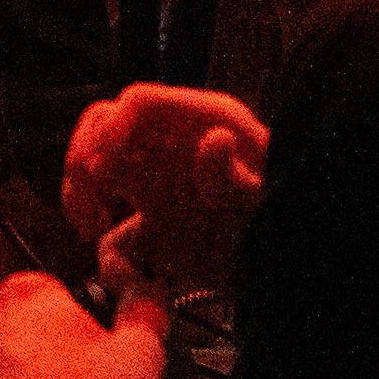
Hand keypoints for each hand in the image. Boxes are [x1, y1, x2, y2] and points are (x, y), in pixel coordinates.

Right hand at [63, 83, 272, 302]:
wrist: (297, 269)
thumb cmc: (288, 218)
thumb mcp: (264, 198)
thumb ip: (233, 175)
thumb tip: (214, 141)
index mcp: (203, 123)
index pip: (140, 103)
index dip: (111, 127)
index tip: (97, 166)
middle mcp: (173, 147)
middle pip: (104, 127)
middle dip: (84, 158)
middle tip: (86, 196)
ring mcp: (162, 184)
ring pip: (96, 171)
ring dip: (81, 198)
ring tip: (91, 229)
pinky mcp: (156, 225)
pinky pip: (115, 231)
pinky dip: (108, 251)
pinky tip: (127, 274)